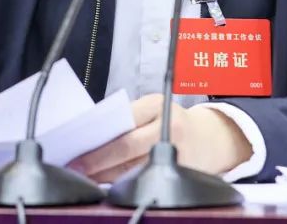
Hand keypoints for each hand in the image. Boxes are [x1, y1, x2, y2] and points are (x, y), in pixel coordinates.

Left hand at [67, 94, 250, 182]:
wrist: (211, 137)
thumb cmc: (172, 121)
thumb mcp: (153, 109)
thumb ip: (128, 119)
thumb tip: (92, 139)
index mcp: (157, 105)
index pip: (122, 126)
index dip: (97, 144)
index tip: (75, 153)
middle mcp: (169, 127)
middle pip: (126, 149)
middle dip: (97, 162)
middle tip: (76, 169)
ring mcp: (177, 151)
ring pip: (133, 168)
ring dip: (106, 175)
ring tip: (87, 176)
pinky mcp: (181, 172)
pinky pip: (145, 178)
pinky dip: (124, 181)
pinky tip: (108, 182)